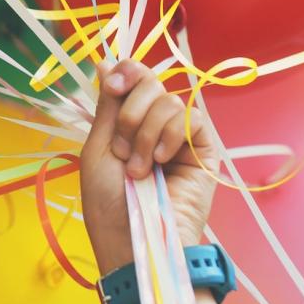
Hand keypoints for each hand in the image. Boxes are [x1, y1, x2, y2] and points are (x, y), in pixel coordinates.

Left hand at [80, 60, 218, 274]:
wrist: (134, 240)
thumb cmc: (109, 203)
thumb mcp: (99, 148)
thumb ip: (108, 105)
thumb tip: (105, 62)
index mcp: (127, 122)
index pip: (134, 78)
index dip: (126, 72)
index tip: (112, 85)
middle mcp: (155, 125)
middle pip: (151, 82)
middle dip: (130, 111)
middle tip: (121, 149)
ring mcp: (180, 137)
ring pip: (169, 99)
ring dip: (144, 132)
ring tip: (138, 168)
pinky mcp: (204, 151)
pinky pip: (191, 117)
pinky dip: (170, 134)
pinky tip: (162, 160)